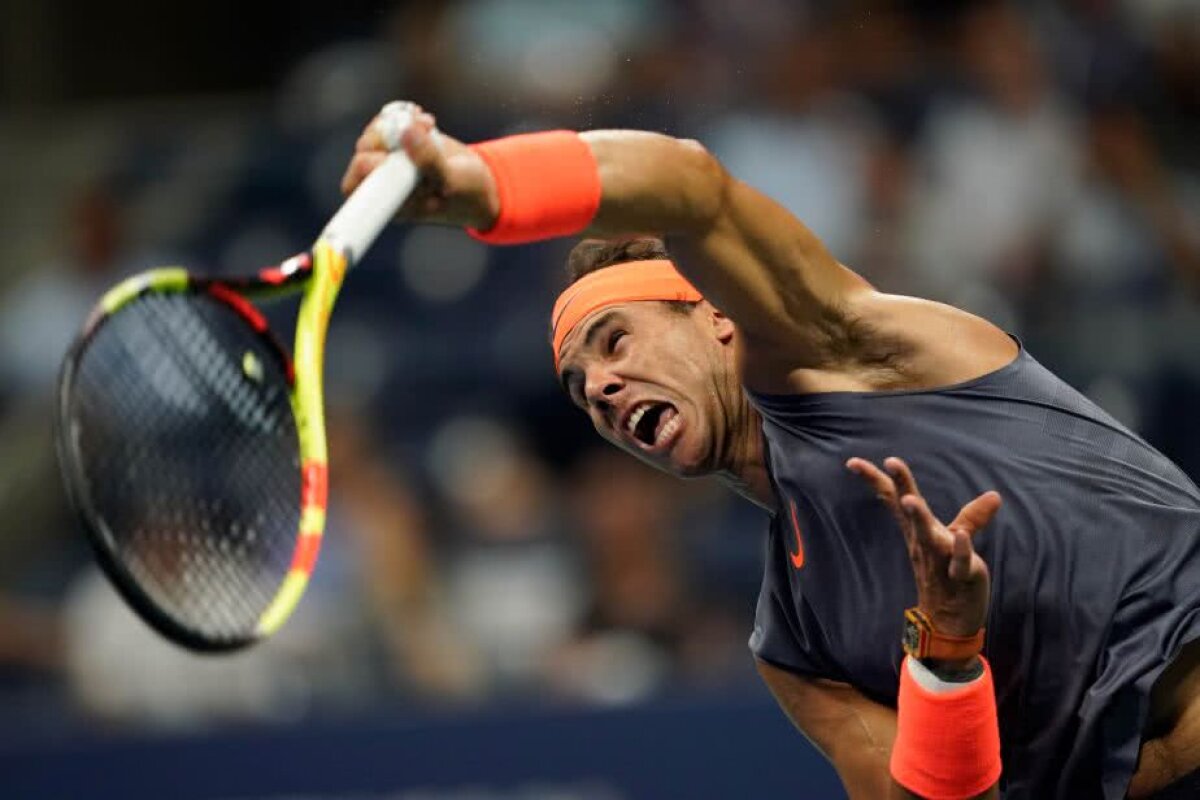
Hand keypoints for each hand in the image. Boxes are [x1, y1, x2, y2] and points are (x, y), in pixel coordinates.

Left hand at [340, 102, 499, 229]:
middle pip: (363, 152)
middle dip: (384, 136)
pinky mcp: (402, 143)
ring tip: (427, 123)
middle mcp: (387, 183)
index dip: (366, 166)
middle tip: (410, 130)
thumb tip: (405, 130)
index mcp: (392, 203)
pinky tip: (422, 117)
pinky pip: (388, 123)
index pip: (356, 185)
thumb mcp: (451, 181)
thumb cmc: (467, 193)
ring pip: (375, 134)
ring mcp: (393, 161)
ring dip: (397, 122)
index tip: (390, 159)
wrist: (481, 182)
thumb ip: (427, 160)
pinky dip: (402, 114)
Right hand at [846, 456, 999, 643]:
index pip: (893, 500)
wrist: (949, 622)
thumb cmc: (949, 577)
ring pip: (927, 536)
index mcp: (918, 531)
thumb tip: (994, 495)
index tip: (851, 461)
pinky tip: (959, 536)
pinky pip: (959, 563)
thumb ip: (972, 517)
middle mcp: (923, 542)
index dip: (875, 479)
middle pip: (908, 510)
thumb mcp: (957, 541)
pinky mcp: (961, 576)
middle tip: (890, 462)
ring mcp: (940, 559)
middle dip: (900, 486)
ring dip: (919, 518)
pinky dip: (960, 550)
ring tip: (910, 501)